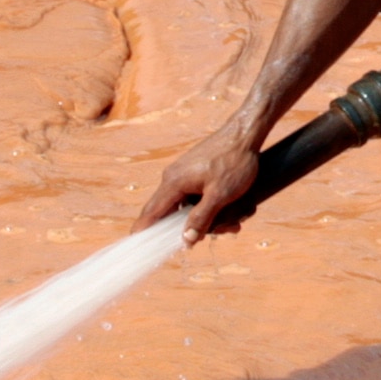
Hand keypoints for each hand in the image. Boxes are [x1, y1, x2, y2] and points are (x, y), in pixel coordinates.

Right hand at [136, 119, 262, 237]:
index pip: (151, 212)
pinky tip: (233, 207)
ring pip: (187, 206)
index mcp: (174, 182)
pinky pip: (195, 197)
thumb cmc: (234, 162)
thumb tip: (186, 241)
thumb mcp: (220, 194)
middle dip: (191, 228)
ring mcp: (183, 174)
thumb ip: (201, 218)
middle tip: (218, 232)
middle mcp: (173, 178)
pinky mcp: (194, 173)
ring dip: (206, 217)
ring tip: (235, 220)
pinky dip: (209, 206)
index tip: (135, 246)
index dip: (143, 231)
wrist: (245, 133)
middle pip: (170, 213)